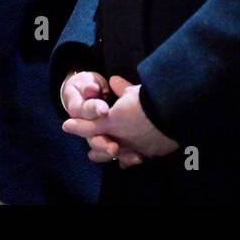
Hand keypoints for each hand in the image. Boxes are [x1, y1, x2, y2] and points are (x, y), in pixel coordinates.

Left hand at [62, 75, 178, 166]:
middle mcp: (120, 138)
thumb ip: (121, 88)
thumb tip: (113, 81)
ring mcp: (135, 148)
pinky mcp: (150, 152)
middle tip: (90, 152)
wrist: (173, 113)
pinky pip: (137, 157)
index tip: (66, 126)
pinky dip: (132, 158)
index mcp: (111, 122)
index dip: (76, 126)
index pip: (88, 126)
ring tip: (111, 154)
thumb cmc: (149, 99)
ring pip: (118, 156)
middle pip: (101, 146)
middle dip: (95, 147)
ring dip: (112, 155)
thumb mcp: (133, 90)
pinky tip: (133, 159)